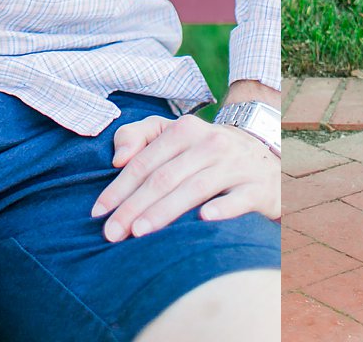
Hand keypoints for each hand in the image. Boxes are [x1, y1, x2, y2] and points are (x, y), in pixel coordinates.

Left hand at [91, 112, 280, 240]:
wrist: (264, 155)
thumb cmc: (205, 150)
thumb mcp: (174, 134)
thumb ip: (139, 136)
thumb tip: (118, 159)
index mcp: (186, 130)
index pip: (145, 161)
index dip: (119, 187)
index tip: (98, 212)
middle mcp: (211, 143)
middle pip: (165, 177)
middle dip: (134, 206)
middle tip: (112, 233)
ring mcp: (236, 165)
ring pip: (195, 188)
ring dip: (165, 211)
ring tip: (139, 232)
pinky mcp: (257, 188)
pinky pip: (238, 199)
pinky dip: (222, 208)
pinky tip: (203, 220)